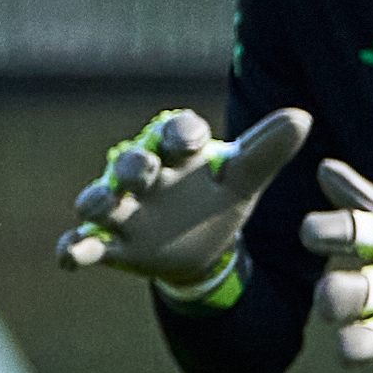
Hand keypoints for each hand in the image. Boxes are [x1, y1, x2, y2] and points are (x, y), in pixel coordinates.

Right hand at [62, 104, 315, 296]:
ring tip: (98, 206)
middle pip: (134, 163)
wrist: (196, 246)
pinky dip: (76, 246)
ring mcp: (124, 208)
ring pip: (102, 199)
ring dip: (98, 200)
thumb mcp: (243, 179)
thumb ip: (267, 150)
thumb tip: (303, 116)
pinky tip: (69, 256)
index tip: (192, 140)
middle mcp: (145, 174)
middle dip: (134, 165)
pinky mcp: (111, 242)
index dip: (182, 134)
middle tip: (141, 168)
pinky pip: (86, 242)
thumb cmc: (215, 198)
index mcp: (178, 152)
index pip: (178, 134)